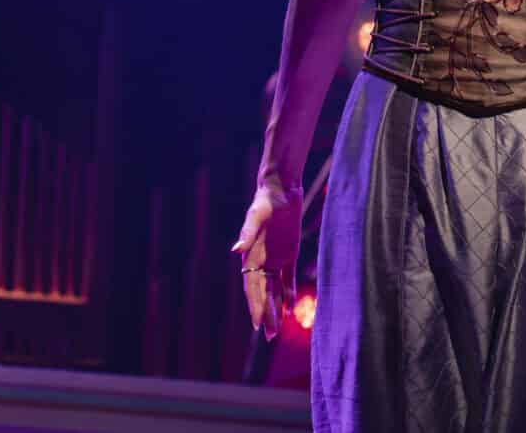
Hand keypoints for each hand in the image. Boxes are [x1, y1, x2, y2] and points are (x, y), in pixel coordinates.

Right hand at [231, 180, 302, 339]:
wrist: (281, 189)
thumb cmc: (266, 201)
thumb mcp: (257, 216)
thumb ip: (247, 233)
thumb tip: (235, 250)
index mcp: (252, 256)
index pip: (253, 287)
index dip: (255, 306)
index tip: (257, 324)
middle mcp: (262, 260)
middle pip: (263, 293)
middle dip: (265, 314)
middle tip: (269, 336)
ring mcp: (275, 258)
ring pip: (274, 290)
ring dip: (275, 308)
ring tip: (276, 330)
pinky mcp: (289, 253)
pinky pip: (288, 278)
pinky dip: (288, 293)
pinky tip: (290, 308)